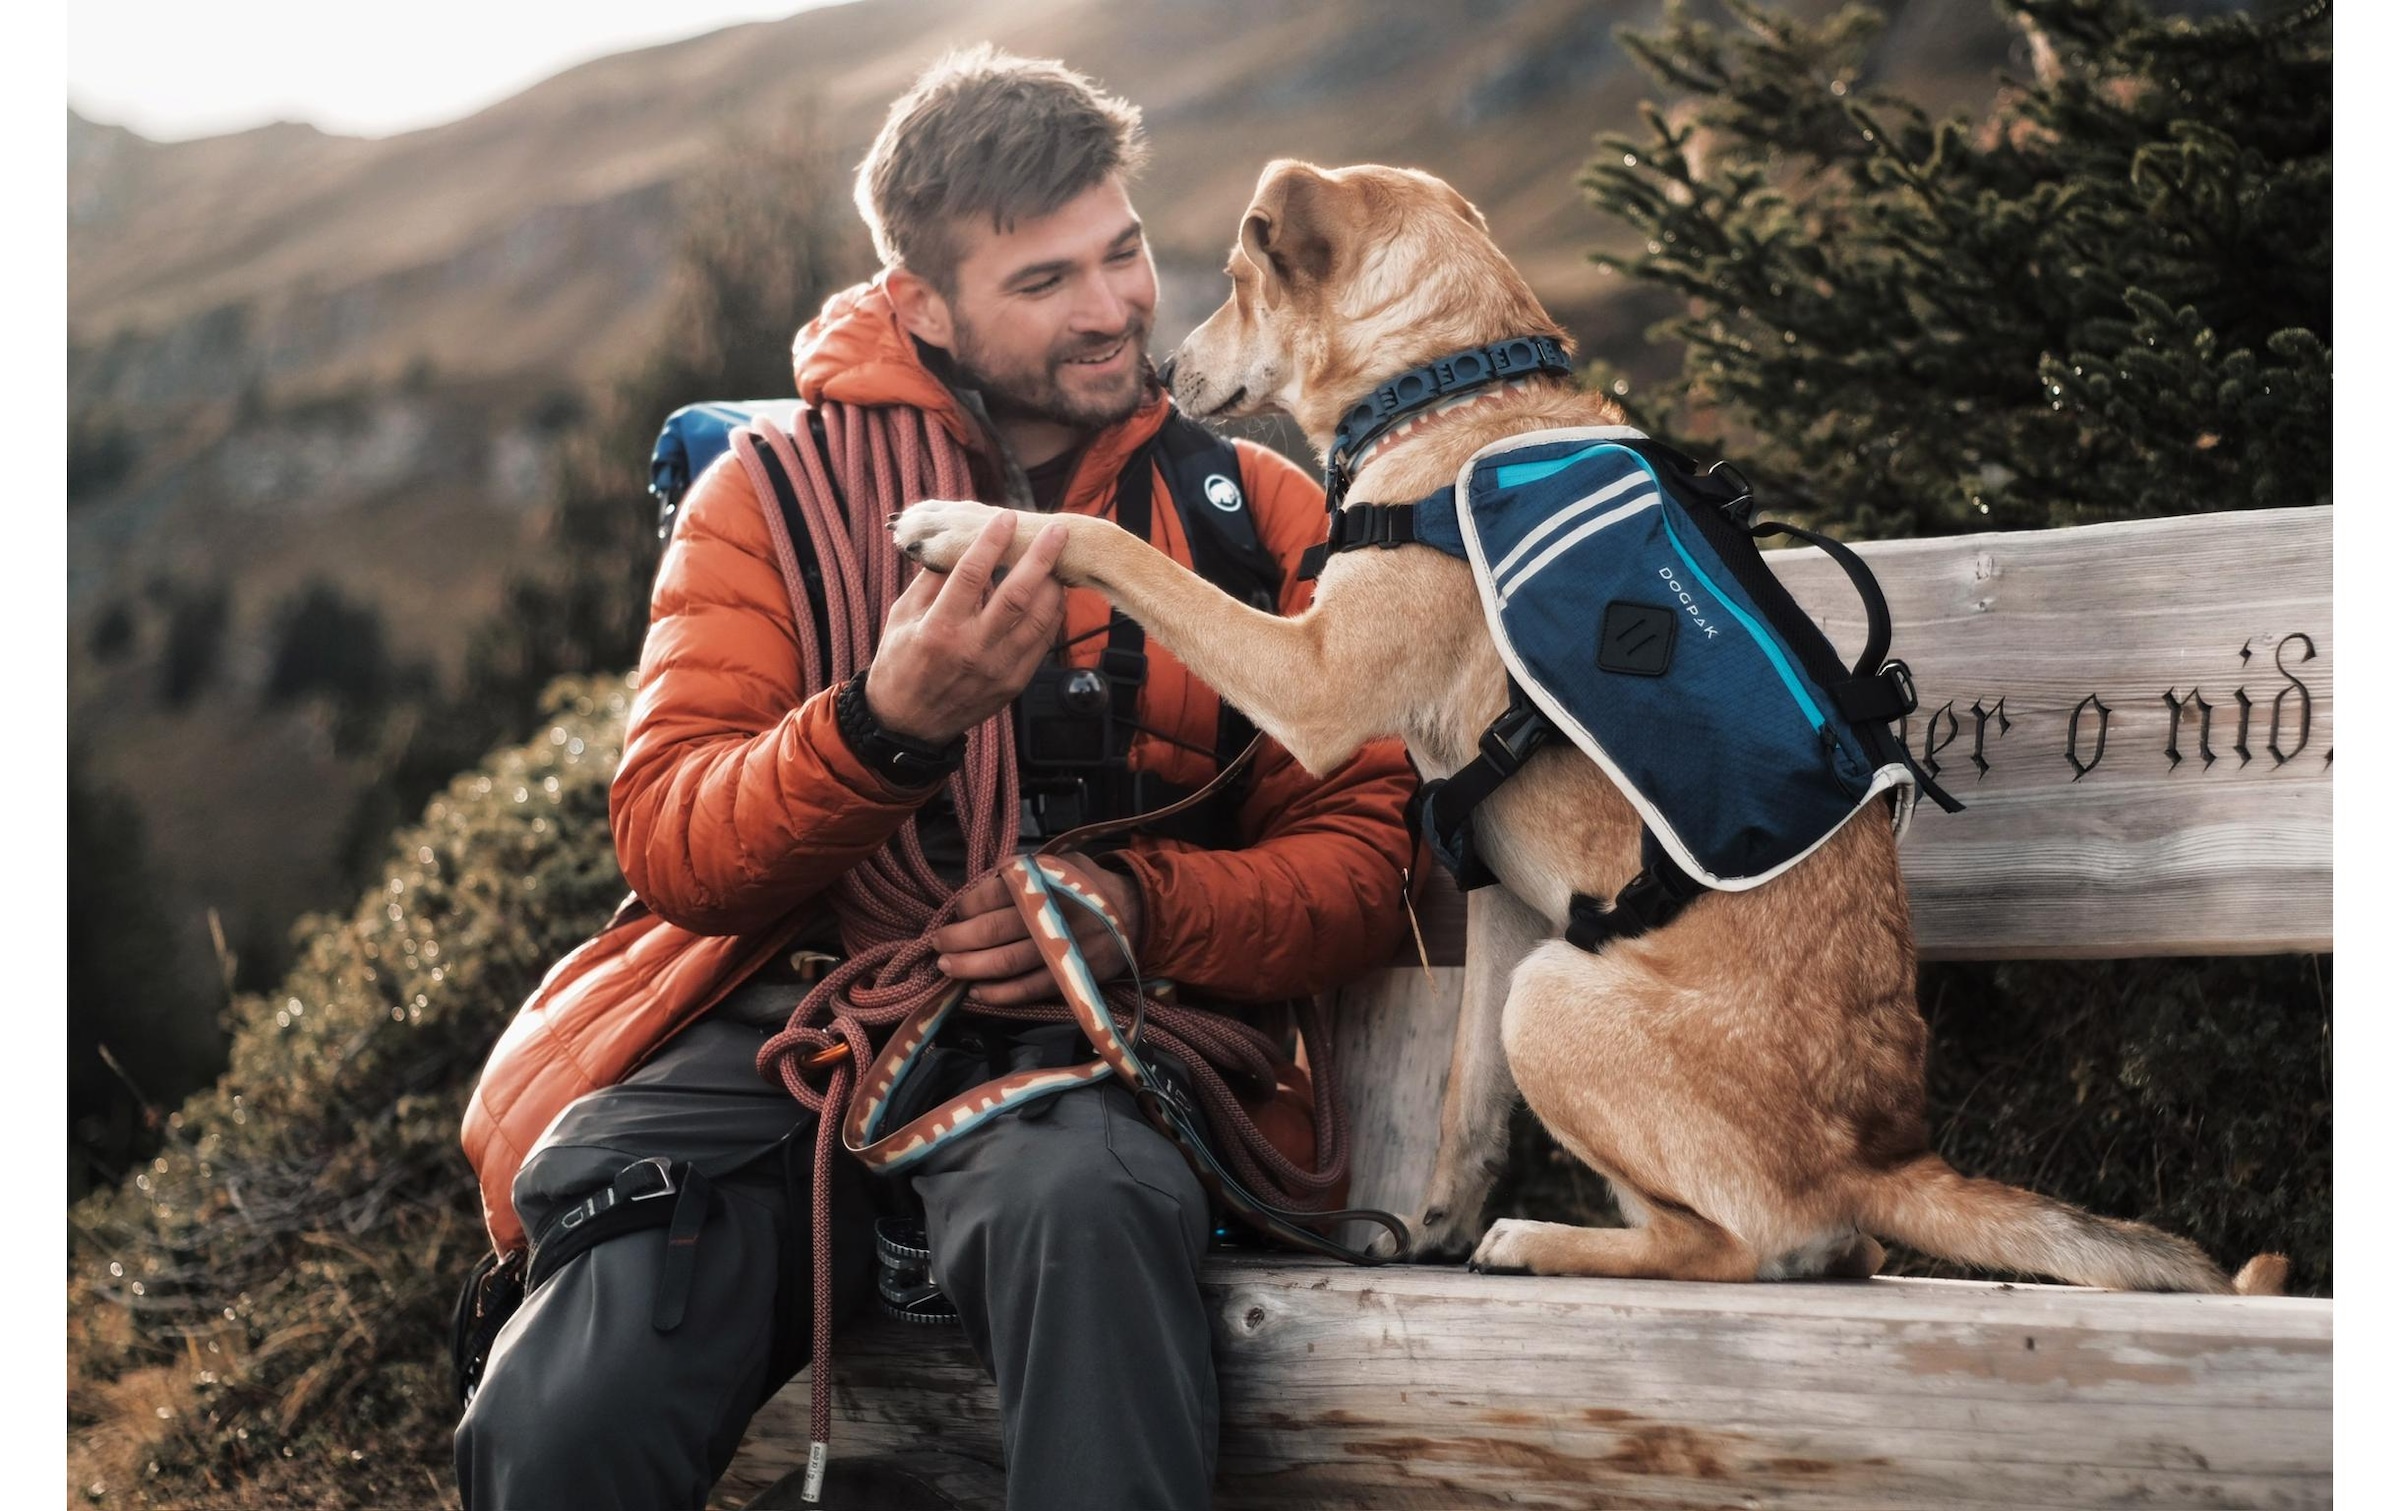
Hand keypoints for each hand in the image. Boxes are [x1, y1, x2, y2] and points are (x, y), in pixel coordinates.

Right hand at [866, 510, 1068, 743]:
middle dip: (1040, 558)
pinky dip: (1052, 615)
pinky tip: (1053, 595)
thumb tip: (955, 544)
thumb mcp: (901, 616)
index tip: (1006, 517)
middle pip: (1016, 595)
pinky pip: (1042, 643)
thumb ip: (931, 581)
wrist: (909, 723)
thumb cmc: (901, 662)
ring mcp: (997, 669)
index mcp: (939, 629)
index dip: (991, 542)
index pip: (971, 574)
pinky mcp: (1014, 683)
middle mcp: (972, 649)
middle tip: (1056, 531)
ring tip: (1060, 560)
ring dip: (1054, 586)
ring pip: (1038, 619)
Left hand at [930, 854, 1144, 1006]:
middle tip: (938, 945)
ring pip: (1005, 963)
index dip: (966, 905)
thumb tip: (975, 892)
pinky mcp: (1071, 976)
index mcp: (1046, 879)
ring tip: (948, 967)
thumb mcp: (1057, 862)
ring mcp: (1062, 947)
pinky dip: (998, 994)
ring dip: (969, 968)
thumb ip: (1020, 872)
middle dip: (957, 939)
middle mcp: (1053, 912)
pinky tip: (978, 991)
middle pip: (992, 930)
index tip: (956, 912)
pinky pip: (1027, 990)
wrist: (1135, 913)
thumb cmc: (1085, 886)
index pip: (992, 892)